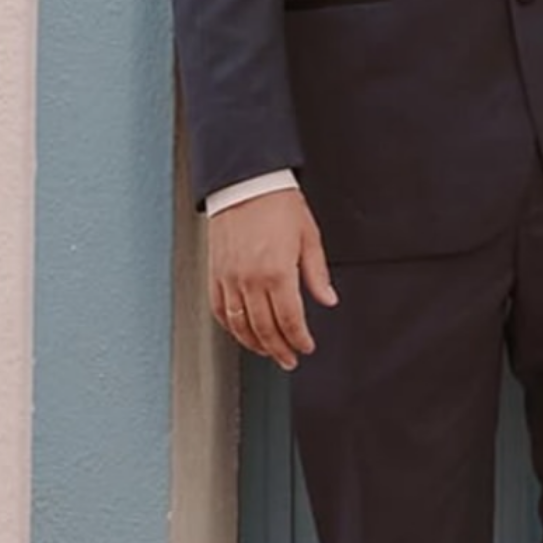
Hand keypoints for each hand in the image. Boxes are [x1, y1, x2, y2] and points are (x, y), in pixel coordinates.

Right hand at [208, 190, 336, 369]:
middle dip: (279, 349)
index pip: (289, 320)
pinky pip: (220, 309)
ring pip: (240, 325)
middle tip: (289, 359)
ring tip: (268, 351)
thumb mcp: (309, 237)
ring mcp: (229, 278)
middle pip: (265, 329)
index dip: (299, 339)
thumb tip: (328, 299)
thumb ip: (317, 274)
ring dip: (255, 344)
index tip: (306, 347)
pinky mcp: (215, 273)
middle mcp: (251, 280)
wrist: (246, 183)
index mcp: (278, 272)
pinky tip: (241, 333)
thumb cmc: (279, 204)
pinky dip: (231, 326)